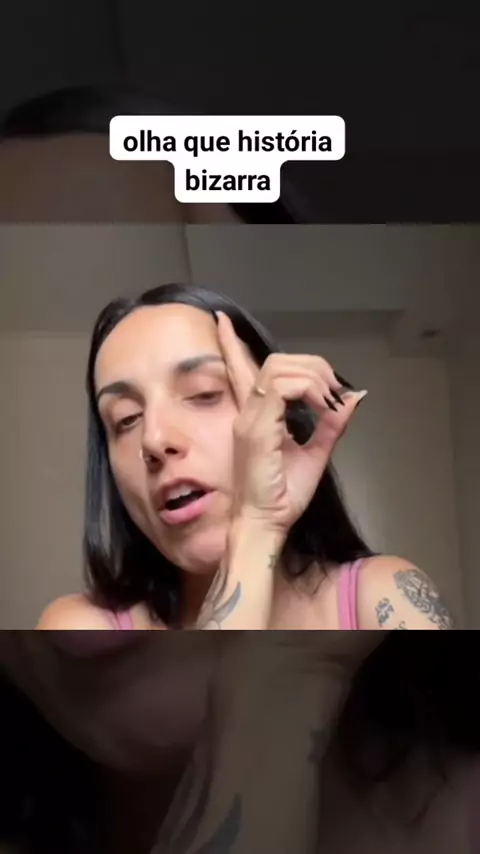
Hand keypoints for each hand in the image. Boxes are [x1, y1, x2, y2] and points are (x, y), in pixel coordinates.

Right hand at [216, 311, 366, 534]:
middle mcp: (248, 411)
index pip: (240, 369)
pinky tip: (324, 408)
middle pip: (275, 361)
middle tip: (335, 392)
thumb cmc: (281, 496)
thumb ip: (330, 425)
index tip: (223, 321)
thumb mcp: (315, 454)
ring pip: (278, 368)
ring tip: (330, 402)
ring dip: (314, 377)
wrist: (265, 524)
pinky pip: (282, 388)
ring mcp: (249, 418)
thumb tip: (353, 399)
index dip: (231, 344)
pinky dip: (310, 391)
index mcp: (255, 415)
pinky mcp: (256, 428)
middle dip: (313, 365)